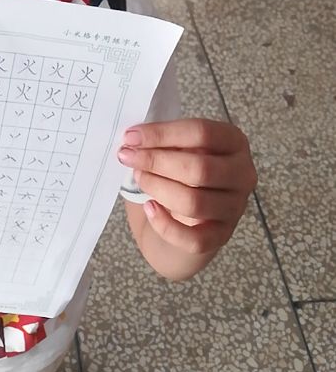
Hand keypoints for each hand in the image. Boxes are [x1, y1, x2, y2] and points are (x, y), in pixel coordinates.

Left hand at [117, 118, 256, 255]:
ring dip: (158, 188)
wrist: (184, 217)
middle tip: (128, 158)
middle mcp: (242, 174)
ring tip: (139, 179)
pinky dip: (165, 225)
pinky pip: (193, 238)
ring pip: (194, 202)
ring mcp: (235, 207)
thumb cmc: (179, 173)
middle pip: (199, 168)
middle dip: (156, 161)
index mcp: (233, 142)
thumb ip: (163, 143)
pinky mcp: (222, 236)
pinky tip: (149, 208)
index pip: (202, 133)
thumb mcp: (176, 150)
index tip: (131, 137)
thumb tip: (134, 140)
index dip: (162, 134)